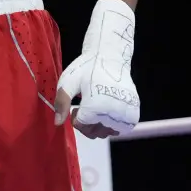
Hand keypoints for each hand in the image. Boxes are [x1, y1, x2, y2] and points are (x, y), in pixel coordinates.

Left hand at [54, 0, 139, 138]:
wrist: (111, 57)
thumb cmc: (86, 68)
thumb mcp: (68, 82)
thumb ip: (62, 103)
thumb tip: (57, 123)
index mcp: (96, 107)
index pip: (81, 126)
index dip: (74, 117)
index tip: (75, 106)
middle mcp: (113, 114)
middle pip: (94, 133)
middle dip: (85, 123)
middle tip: (84, 106)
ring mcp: (126, 115)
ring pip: (107, 133)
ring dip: (98, 125)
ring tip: (95, 107)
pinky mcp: (134, 114)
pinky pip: (120, 129)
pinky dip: (111, 124)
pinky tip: (106, 110)